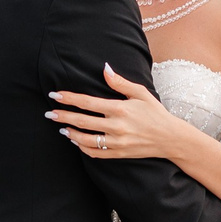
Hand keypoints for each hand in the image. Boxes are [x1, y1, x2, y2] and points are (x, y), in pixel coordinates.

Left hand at [50, 64, 190, 161]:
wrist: (170, 138)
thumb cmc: (155, 113)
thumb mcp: (140, 93)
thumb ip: (120, 82)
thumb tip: (104, 68)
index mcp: (120, 109)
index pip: (87, 102)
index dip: (69, 98)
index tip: (55, 95)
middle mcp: (116, 126)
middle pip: (82, 121)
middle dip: (63, 116)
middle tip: (49, 113)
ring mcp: (117, 142)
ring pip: (86, 139)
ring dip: (71, 133)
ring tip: (62, 128)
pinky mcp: (119, 153)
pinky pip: (95, 153)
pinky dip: (82, 147)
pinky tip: (76, 141)